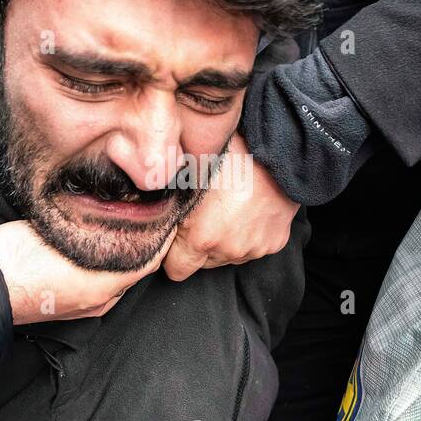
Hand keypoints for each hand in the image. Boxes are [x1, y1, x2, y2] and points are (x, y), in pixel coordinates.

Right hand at [0, 220, 173, 324]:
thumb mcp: (65, 233)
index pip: (152, 256)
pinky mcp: (70, 310)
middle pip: (137, 268)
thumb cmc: (19, 257)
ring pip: (118, 278)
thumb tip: (126, 214)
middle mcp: (103, 301)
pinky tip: (98, 247)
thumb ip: (101, 228)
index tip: (166, 211)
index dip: (161, 232)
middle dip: (143, 243)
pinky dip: (106, 267)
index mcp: (108, 284)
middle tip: (147, 213)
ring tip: (125, 226)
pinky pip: (99, 287)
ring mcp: (86, 308)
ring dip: (123, 255)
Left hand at [163, 132, 298, 281]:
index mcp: (201, 238)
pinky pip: (253, 247)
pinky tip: (248, 210)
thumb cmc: (230, 155)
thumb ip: (167, 204)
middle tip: (204, 214)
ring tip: (229, 207)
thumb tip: (143, 211)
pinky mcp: (273, 244)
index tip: (177, 236)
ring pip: (228, 256)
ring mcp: (253, 249)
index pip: (175, 270)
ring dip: (225, 240)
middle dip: (199, 245)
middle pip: (203, 264)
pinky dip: (249, 234)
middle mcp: (227, 250)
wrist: (278, 150)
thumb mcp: (186, 175)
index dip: (174, 253)